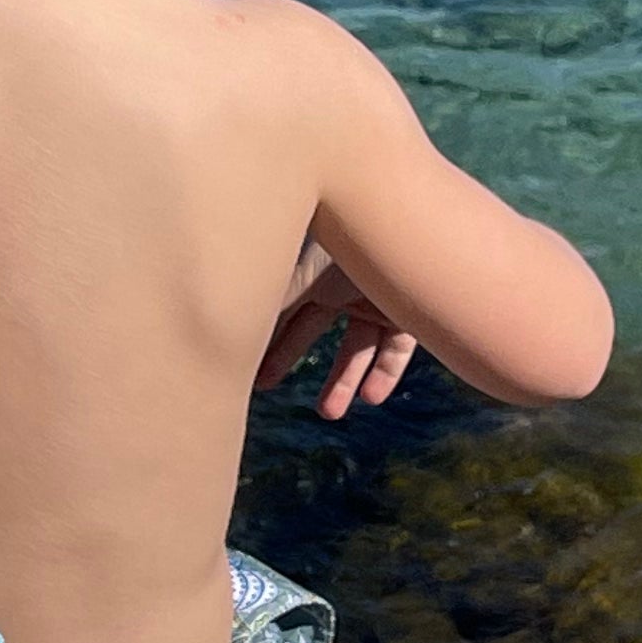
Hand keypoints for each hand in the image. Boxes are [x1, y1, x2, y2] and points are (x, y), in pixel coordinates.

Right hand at [257, 243, 419, 420]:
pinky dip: (385, 374)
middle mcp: (339, 282)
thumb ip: (271, 303)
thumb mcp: (301, 273)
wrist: (411, 229)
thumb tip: (230, 331)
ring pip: (356, 346)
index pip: (280, 307)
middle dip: (285, 356)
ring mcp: (374, 297)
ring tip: (329, 414)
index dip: (261, 334)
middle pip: (308, 327)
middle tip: (263, 385)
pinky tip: (371, 398)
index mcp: (310, 267)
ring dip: (342, 381)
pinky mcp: (408, 312)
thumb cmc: (349, 239)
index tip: (240, 364)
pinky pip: (396, 349)